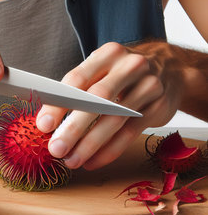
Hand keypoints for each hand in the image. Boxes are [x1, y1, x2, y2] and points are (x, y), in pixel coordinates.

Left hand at [36, 41, 184, 169]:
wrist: (170, 67)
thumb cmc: (122, 71)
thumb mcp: (102, 67)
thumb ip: (78, 88)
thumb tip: (46, 119)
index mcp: (108, 54)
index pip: (77, 79)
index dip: (59, 104)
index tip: (43, 125)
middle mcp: (129, 67)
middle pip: (97, 100)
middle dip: (73, 128)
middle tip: (56, 148)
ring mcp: (148, 86)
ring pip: (114, 120)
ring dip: (90, 145)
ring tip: (72, 160)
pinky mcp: (159, 107)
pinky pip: (130, 133)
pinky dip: (109, 150)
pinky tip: (93, 161)